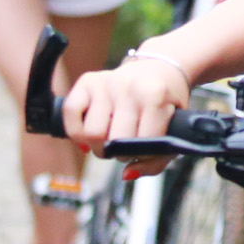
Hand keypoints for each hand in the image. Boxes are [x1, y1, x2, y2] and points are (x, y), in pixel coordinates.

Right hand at [59, 52, 191, 168]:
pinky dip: (75, 131)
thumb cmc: (164, 105)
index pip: (142, 143)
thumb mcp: (173, 130)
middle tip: (123, 148)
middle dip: (118, 154)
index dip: (142, 155)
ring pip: (90, 132)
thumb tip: (126, 174)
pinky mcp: (88, 80)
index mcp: (155, 95)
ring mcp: (107, 82)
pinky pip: (70, 112)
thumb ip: (155, 161)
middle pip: (113, 141)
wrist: (158, 70)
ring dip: (97, 146)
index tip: (144, 150)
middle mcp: (129, 86)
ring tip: (108, 141)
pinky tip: (88, 135)